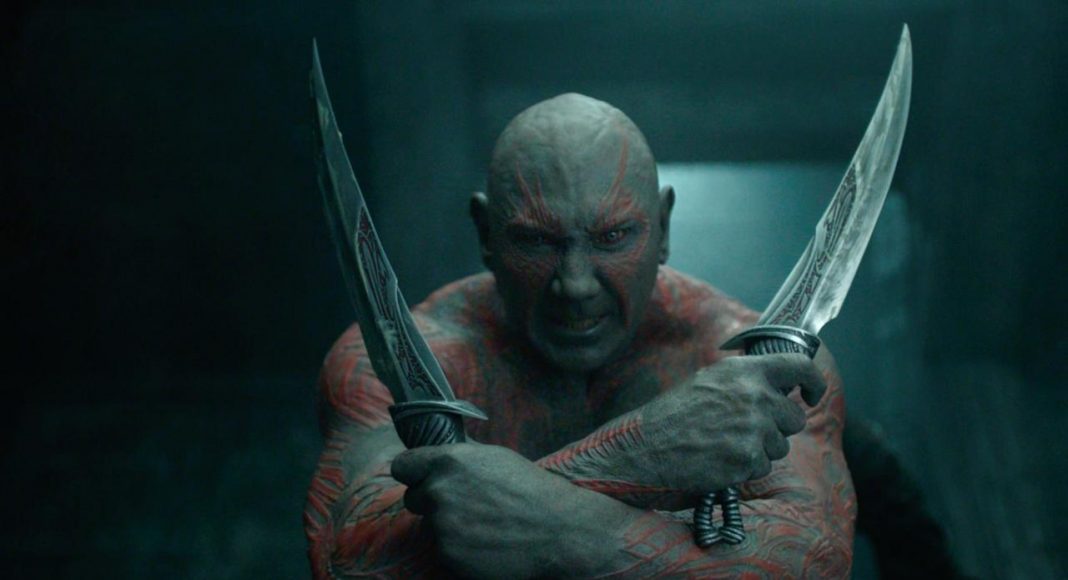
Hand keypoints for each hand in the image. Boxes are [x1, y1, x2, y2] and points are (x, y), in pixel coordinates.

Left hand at [391, 442, 630, 578]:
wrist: (559, 532)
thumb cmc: (531, 491)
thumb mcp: (494, 459)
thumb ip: (459, 458)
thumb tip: (436, 454)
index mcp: (449, 461)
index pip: (403, 465)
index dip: (414, 473)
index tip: (422, 479)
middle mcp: (439, 491)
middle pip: (413, 498)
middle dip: (433, 503)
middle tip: (466, 507)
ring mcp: (442, 526)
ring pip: (430, 527)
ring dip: (449, 528)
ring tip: (484, 528)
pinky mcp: (448, 556)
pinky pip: (444, 551)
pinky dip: (460, 551)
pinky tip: (487, 546)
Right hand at [618, 353, 826, 498]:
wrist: (645, 448)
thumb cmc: (672, 416)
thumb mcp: (708, 381)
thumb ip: (744, 381)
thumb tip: (778, 387)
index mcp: (744, 371)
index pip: (799, 367)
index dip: (814, 382)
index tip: (812, 394)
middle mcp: (754, 396)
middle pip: (794, 417)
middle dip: (777, 428)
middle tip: (746, 431)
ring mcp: (753, 428)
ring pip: (780, 445)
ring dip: (760, 450)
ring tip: (724, 445)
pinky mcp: (748, 459)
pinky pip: (764, 467)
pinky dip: (746, 468)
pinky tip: (720, 461)